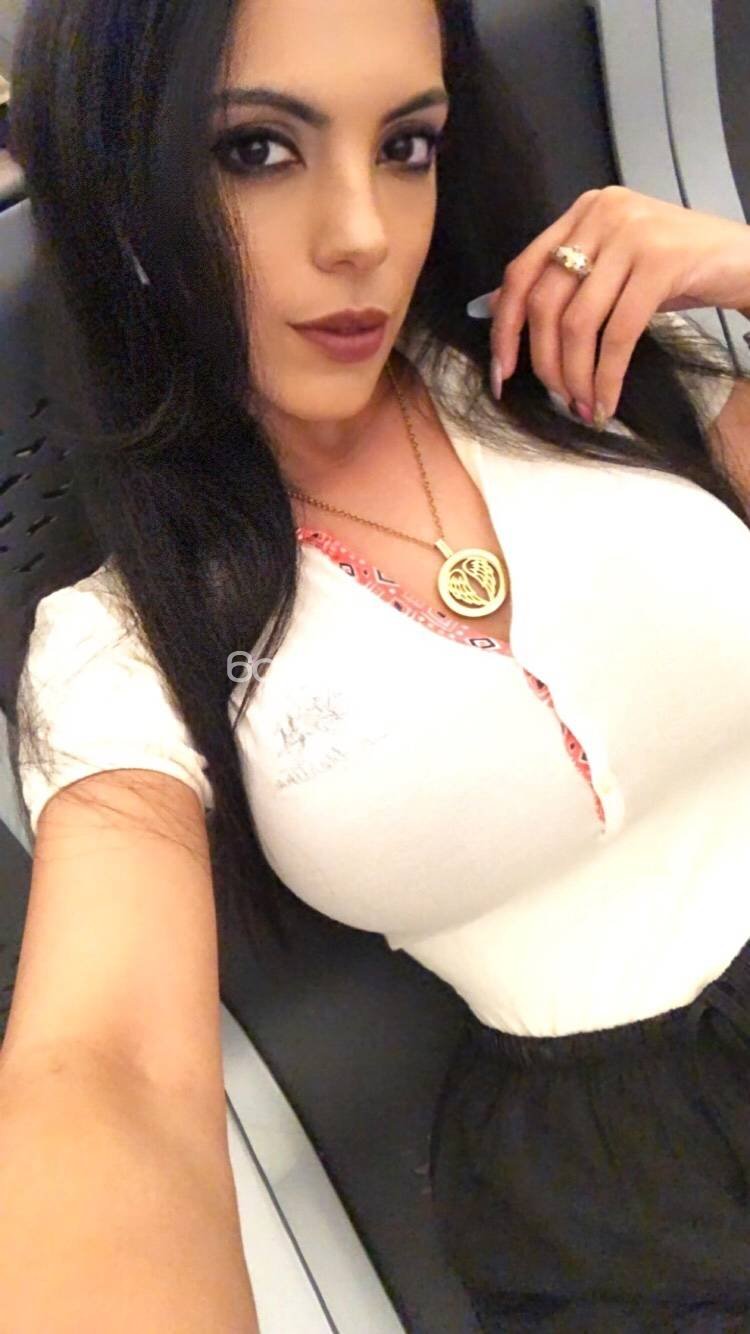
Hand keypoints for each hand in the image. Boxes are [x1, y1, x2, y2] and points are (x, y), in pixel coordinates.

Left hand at [479, 185, 749, 426]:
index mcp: (584, 212)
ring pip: (578, 322)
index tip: (501, 374)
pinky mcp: (663, 261)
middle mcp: (603, 213)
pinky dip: (607, 377)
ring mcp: (633, 233)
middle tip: (556, 399)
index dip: (505, 327)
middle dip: (543, 362)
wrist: (748, 262)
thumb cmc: (681, 270)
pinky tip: (607, 401)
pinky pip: (618, 334)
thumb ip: (562, 282)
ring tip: (583, 405)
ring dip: (575, 376)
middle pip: (545, 300)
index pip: (522, 270)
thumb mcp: (614, 271)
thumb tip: (496, 309)